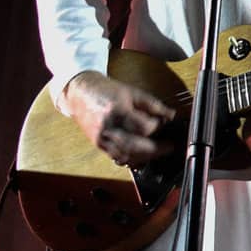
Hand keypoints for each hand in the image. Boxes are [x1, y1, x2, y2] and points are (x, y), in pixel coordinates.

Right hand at [62, 70, 176, 166]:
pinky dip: (131, 159)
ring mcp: (101, 138)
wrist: (79, 93)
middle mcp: (108, 127)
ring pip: (126, 155)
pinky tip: (141, 155)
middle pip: (135, 146)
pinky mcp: (98, 144)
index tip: (166, 124)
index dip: (158, 127)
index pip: (144, 127)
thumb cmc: (106, 91)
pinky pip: (117, 157)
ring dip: (145, 157)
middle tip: (169, 147)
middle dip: (156, 149)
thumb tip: (171, 115)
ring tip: (157, 151)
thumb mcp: (132, 92)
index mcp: (117, 111)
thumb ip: (153, 104)